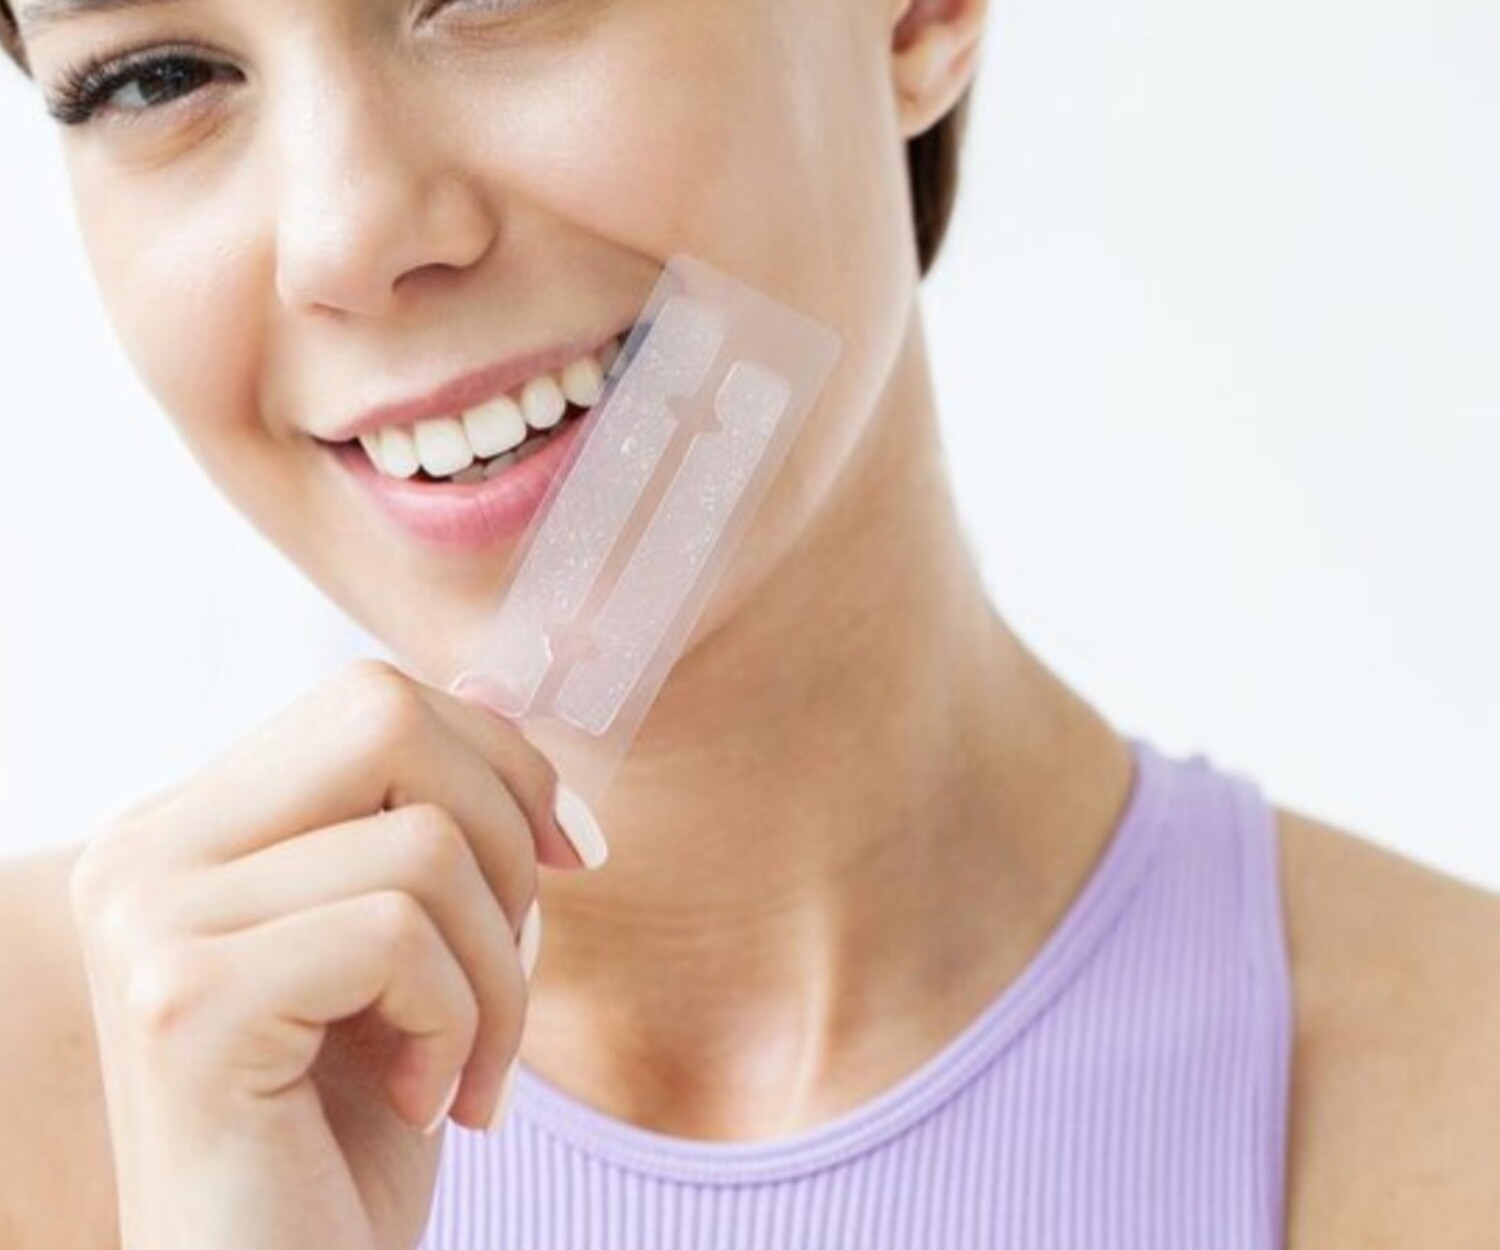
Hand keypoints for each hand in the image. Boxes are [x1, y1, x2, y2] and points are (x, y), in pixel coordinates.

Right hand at [68, 659, 605, 1249]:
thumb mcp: (405, 952)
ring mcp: (151, 922)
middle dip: (505, 837)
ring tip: (462, 1067)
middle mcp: (144, 853)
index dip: (499, 759)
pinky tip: (420, 1104)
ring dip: (499, 972)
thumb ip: (427, 819)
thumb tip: (504, 684)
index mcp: (190, 828)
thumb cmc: (347, 1134)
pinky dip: (458, 1025)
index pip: (372, 701)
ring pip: (424, 842)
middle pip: (387, 718)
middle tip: (512, 964)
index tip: (565, 857)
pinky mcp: (188, 1003)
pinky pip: (401, 933)